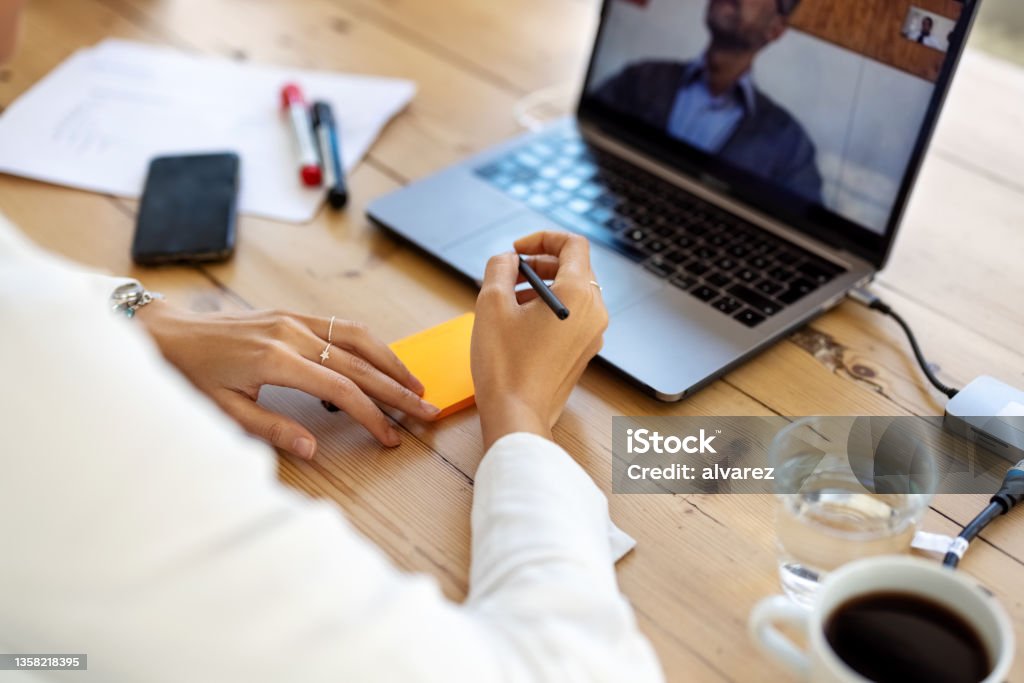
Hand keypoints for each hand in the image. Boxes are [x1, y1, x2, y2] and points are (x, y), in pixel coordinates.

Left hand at [136, 306, 439, 458]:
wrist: (164, 332)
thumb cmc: (189, 375)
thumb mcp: (223, 411)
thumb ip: (271, 430)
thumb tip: (314, 449)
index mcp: (276, 360)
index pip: (342, 391)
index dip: (372, 415)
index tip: (391, 437)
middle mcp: (292, 334)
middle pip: (360, 364)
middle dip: (398, 390)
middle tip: (428, 411)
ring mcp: (294, 319)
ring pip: (358, 339)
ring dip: (392, 362)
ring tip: (416, 386)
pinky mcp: (291, 314)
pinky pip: (342, 327)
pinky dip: (370, 345)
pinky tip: (384, 361)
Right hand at [471, 231, 607, 449]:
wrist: (517, 415)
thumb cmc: (504, 364)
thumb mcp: (491, 303)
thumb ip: (499, 267)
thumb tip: (507, 258)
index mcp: (579, 294)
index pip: (573, 245)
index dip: (543, 238)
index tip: (518, 250)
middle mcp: (594, 312)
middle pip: (575, 268)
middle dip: (541, 263)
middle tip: (510, 272)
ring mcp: (593, 335)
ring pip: (573, 293)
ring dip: (542, 286)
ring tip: (509, 299)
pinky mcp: (584, 352)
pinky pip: (573, 317)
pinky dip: (550, 309)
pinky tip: (520, 323)